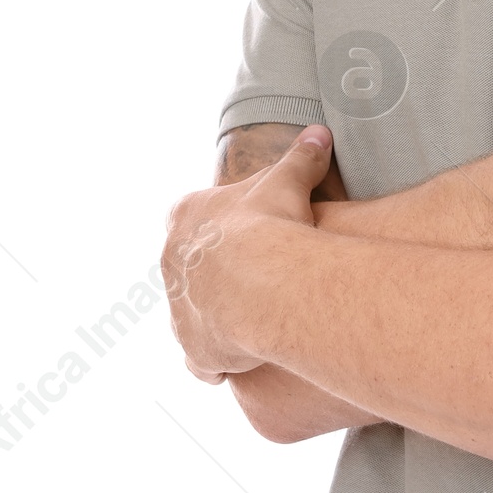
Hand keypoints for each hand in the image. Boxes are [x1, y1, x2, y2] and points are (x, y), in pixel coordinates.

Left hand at [162, 125, 334, 380]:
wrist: (261, 280)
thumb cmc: (270, 222)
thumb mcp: (289, 180)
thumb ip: (302, 158)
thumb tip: (319, 133)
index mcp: (187, 217)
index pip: (193, 215)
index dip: (221, 222)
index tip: (247, 227)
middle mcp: (173, 263)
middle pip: (190, 265)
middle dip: (218, 269)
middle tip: (256, 272)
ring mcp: (181, 309)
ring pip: (194, 312)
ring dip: (218, 313)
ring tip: (254, 316)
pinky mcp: (195, 347)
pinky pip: (203, 359)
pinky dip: (219, 359)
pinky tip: (242, 359)